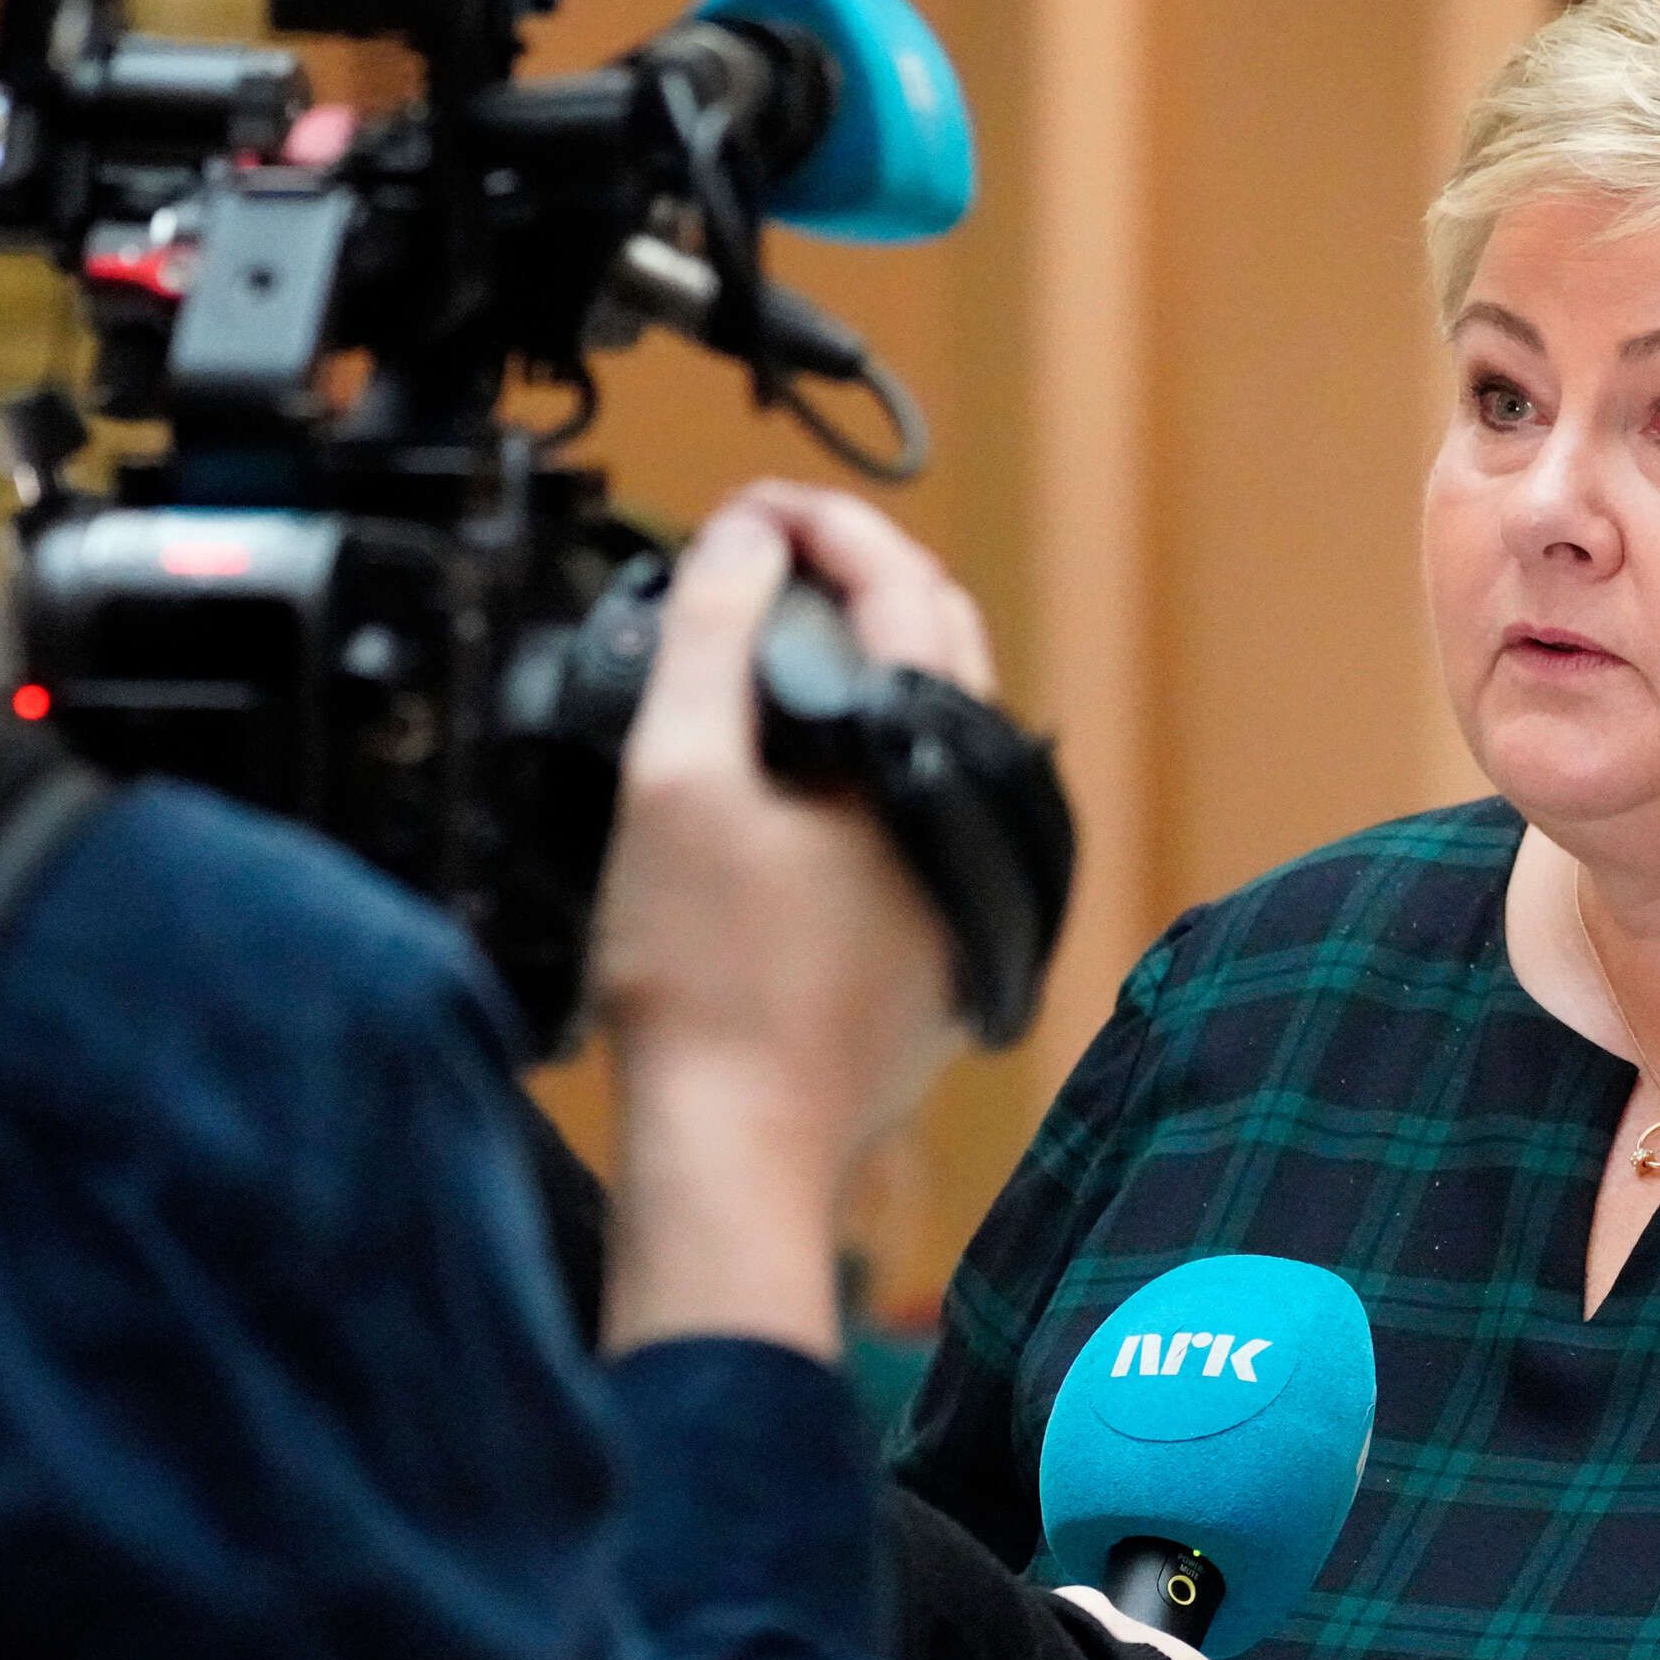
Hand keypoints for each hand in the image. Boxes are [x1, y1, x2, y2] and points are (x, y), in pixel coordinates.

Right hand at [590, 486, 988, 1354]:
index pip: (901, 587)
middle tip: (757, 560)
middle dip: (852, 579)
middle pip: (938, 642)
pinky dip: (866, 747)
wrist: (737, 1150)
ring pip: (935, 722)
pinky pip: (922, 797)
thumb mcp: (676, 781)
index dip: (822, 525)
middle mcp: (984, 812)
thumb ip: (713, 640)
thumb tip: (746, 539)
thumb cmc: (703, 982)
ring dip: (861, 662)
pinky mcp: (948, 933)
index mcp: (938, 760)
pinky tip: (793, 760)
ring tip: (763, 643)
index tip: (747, 509)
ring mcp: (974, 877)